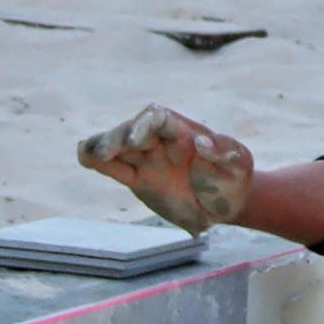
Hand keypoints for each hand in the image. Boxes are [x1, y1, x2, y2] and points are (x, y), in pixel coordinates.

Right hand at [81, 105, 253, 228]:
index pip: (158, 118)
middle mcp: (162, 141)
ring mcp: (149, 159)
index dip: (143, 125)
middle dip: (118, 137)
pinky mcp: (140, 179)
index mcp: (185, 131)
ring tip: (87, 153)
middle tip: (105, 152)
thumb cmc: (235, 178)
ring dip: (103, 147)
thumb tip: (200, 141)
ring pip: (119, 147)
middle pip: (133, 129)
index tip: (135, 141)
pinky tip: (84, 157)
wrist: (228, 205)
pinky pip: (116, 169)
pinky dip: (100, 162)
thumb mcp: (239, 164)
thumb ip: (224, 150)